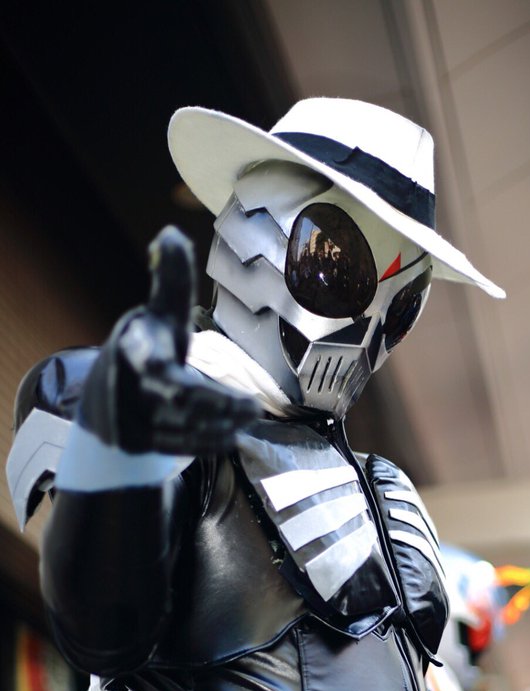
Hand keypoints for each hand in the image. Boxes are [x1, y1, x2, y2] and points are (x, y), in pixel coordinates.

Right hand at [79, 226, 260, 454]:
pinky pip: (182, 446)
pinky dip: (211, 441)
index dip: (173, 354)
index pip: (154, 352)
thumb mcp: (158, 317)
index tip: (184, 346)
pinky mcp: (141, 442)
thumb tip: (169, 233)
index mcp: (136, 346)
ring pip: (185, 425)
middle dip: (216, 403)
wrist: (107, 407)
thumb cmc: (146, 352)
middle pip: (177, 395)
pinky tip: (232, 433)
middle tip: (252, 406)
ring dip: (222, 424)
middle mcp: (130, 381)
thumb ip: (171, 281)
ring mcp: (133, 416)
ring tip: (248, 416)